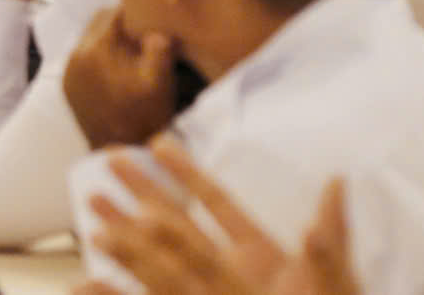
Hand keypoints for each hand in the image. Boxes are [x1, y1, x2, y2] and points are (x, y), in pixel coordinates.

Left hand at [63, 6, 180, 149]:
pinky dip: (99, 58)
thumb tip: (155, 27)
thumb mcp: (160, 81)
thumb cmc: (144, 117)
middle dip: (120, 25)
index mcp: (96, 48)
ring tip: (132, 54)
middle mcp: (75, 55)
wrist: (120, 152)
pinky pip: (82, 59)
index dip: (132, 12)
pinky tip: (118, 71)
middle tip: (142, 34)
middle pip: (97, 24)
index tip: (148, 16)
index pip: (112, 13)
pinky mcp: (67, 85)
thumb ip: (159, 48)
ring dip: (109, 41)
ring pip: (89, 40)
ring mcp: (68, 71)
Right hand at [85, 138, 356, 294]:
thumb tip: (338, 181)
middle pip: (177, 223)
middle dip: (142, 191)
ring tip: (90, 204)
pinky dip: (113, 294)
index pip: (218, 205)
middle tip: (109, 159)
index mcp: (260, 257)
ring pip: (155, 260)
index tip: (158, 144)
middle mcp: (226, 272)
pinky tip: (85, 283)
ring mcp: (204, 293)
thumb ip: (328, 241)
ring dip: (123, 232)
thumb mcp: (335, 283)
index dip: (188, 173)